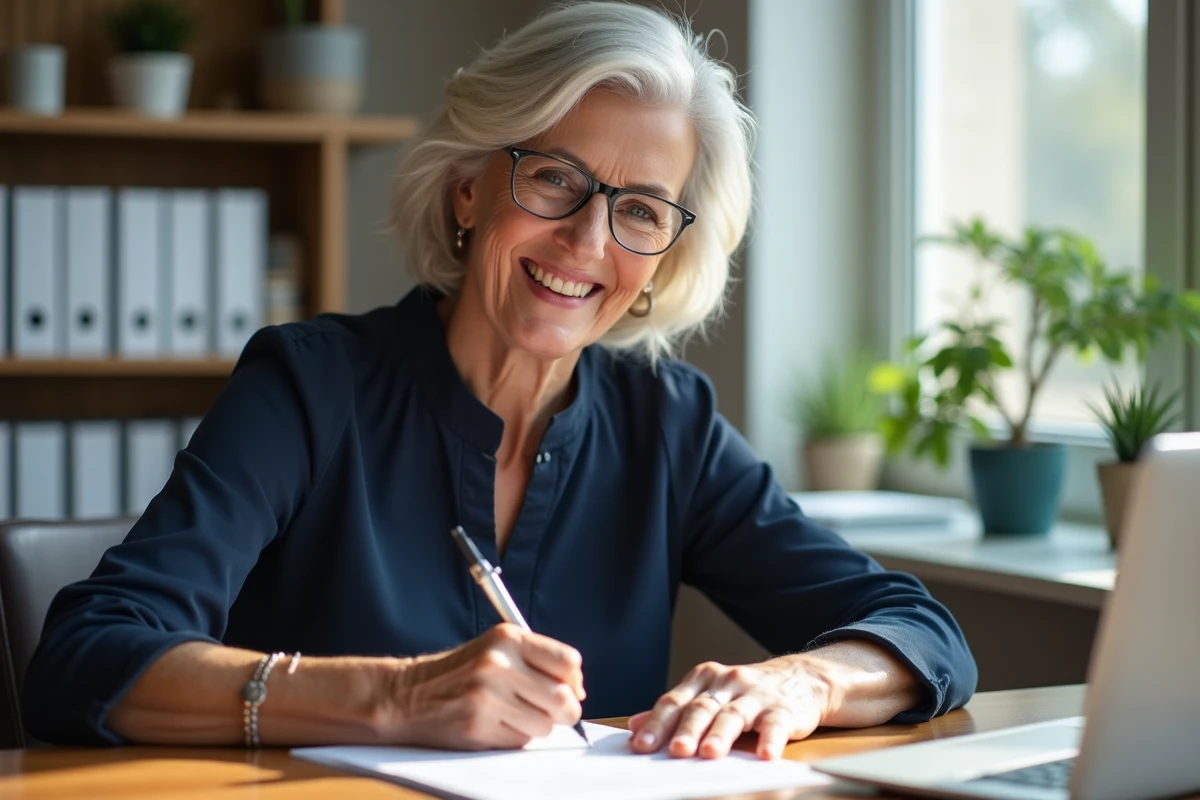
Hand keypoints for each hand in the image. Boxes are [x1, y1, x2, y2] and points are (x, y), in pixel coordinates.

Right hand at [384, 623, 585, 749]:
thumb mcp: (496, 649)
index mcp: (507, 638)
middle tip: (551, 710)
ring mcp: (488, 696)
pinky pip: (521, 740)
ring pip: (545, 725)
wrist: (407, 695)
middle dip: (563, 710)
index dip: (574, 680)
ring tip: (512, 713)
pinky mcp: (479, 726)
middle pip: (563, 698)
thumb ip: (536, 661)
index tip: (570, 688)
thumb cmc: (457, 673)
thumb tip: (577, 689)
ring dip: (535, 725)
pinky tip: (495, 724)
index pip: (568, 661)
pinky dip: (514, 737)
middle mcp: (499, 664)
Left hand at [627, 657, 836, 760]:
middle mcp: (727, 682)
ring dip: (721, 735)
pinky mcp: (784, 709)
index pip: (676, 701)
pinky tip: (765, 754)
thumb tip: (634, 726)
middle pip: (703, 707)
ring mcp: (756, 695)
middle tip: (675, 751)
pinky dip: (770, 739)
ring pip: (735, 715)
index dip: (658, 723)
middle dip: (688, 730)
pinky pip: (776, 724)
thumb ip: (675, 710)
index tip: (641, 745)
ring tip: (709, 754)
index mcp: (703, 679)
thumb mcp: (709, 694)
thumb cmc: (745, 693)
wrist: (801, 679)